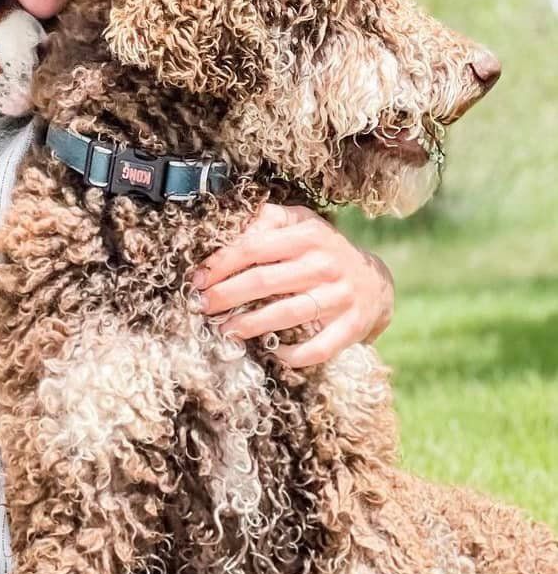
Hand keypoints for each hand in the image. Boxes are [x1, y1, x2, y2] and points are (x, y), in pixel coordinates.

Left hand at [190, 204, 393, 367]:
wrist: (375, 282)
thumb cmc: (323, 250)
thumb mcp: (300, 223)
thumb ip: (267, 219)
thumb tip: (231, 228)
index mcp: (307, 235)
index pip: (253, 247)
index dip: (221, 264)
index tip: (197, 278)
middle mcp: (324, 264)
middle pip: (264, 281)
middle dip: (226, 295)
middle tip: (203, 306)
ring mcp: (339, 297)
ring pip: (287, 314)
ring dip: (250, 325)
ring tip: (225, 330)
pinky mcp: (351, 327)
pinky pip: (318, 347)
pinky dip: (293, 355)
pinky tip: (272, 352)